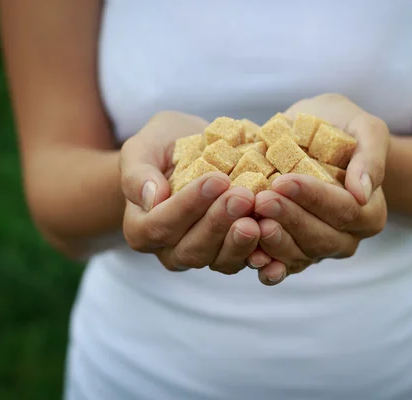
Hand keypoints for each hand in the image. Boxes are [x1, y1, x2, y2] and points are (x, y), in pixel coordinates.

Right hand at [119, 111, 265, 274]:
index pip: (161, 225)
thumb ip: (138, 172)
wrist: (195, 149)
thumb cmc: (164, 145)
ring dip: (240, 241)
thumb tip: (152, 198)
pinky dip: (261, 254)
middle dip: (219, 223)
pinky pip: (245, 261)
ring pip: (220, 261)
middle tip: (243, 197)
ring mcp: (203, 255)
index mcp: (141, 228)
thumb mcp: (144, 146)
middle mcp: (170, 250)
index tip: (216, 180)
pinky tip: (273, 235)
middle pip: (191, 249)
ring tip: (259, 217)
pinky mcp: (232, 253)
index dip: (188, 206)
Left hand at [248, 94, 389, 284]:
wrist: (313, 134)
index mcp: (370, 213)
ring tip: (251, 225)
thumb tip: (362, 193)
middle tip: (262, 200)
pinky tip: (250, 257)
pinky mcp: (293, 254)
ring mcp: (319, 250)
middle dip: (289, 219)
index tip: (284, 181)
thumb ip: (371, 158)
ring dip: (274, 243)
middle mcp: (347, 238)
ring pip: (299, 256)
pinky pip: (282, 266)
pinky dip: (266, 266)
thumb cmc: (340, 127)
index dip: (313, 198)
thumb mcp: (365, 128)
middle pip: (320, 237)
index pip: (344, 210)